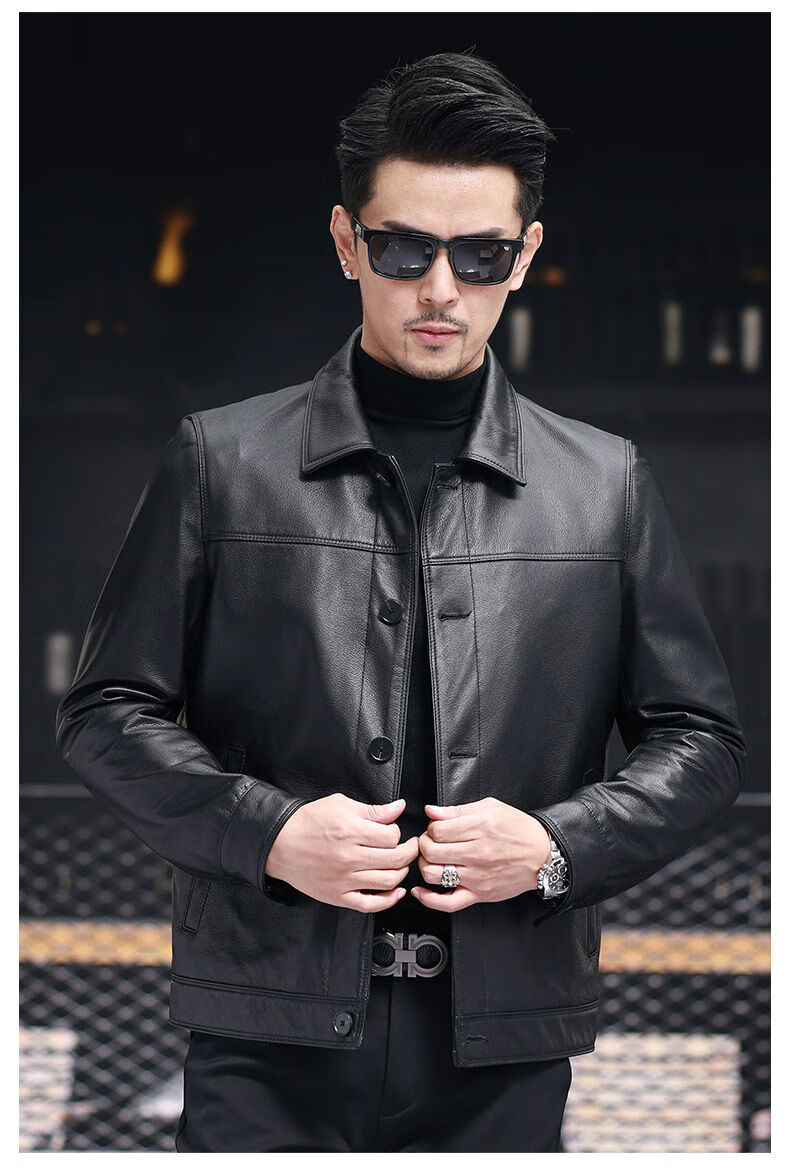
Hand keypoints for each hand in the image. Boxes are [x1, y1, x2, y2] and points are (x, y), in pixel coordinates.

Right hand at [264, 794, 419, 911]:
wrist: (280, 844)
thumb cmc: (308, 823)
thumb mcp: (340, 805)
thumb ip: (373, 809)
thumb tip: (398, 807)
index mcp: (351, 831)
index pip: (392, 836)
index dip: (398, 832)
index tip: (394, 832)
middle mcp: (349, 857)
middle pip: (395, 859)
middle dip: (409, 851)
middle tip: (410, 846)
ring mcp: (344, 880)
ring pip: (388, 881)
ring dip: (402, 872)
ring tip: (400, 864)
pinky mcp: (338, 896)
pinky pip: (370, 904)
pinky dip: (388, 900)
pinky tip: (395, 892)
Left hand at [410, 797, 552, 912]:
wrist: (542, 855)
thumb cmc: (519, 830)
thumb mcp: (491, 808)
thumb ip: (458, 810)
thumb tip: (433, 811)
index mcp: (479, 828)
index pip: (437, 829)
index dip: (431, 827)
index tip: (436, 828)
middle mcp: (477, 853)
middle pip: (431, 850)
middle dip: (424, 843)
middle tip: (430, 841)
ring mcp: (476, 876)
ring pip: (433, 873)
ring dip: (424, 864)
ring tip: (430, 859)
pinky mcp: (479, 894)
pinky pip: (448, 903)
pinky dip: (428, 899)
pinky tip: (420, 891)